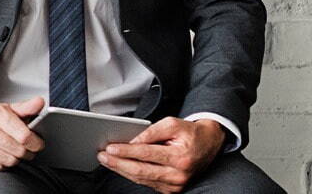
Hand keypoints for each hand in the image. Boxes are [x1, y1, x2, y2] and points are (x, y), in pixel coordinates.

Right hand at [0, 98, 46, 170]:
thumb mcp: (11, 110)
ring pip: (9, 162)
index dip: (36, 143)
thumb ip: (28, 107)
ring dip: (13, 159)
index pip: (25, 136)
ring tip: (9, 150)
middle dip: (26, 152)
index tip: (38, 143)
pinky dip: (1, 164)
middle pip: (19, 151)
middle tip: (23, 147)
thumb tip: (40, 102)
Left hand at [99, 116, 226, 191]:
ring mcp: (176, 184)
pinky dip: (133, 175)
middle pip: (142, 170)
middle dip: (118, 163)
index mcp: (180, 157)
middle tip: (102, 156)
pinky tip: (121, 167)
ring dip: (122, 170)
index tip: (110, 148)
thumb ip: (150, 133)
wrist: (209, 145)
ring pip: (143, 179)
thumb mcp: (171, 124)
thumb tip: (132, 142)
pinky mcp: (173, 189)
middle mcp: (179, 174)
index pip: (146, 154)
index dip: (126, 151)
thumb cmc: (189, 133)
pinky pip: (148, 182)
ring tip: (107, 161)